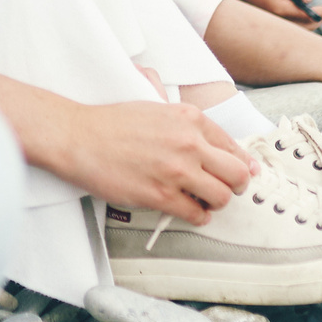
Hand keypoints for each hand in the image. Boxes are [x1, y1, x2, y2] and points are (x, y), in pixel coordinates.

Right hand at [0, 76, 258, 225]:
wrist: (78, 137)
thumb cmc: (110, 122)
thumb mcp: (153, 105)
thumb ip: (183, 119)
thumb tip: (205, 136)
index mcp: (189, 118)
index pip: (234, 146)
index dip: (241, 164)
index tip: (243, 173)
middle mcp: (189, 142)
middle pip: (237, 174)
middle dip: (236, 185)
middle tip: (227, 189)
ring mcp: (176, 170)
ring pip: (221, 197)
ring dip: (216, 202)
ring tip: (205, 201)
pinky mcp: (160, 195)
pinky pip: (196, 214)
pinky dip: (198, 216)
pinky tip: (190, 211)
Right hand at [233, 0, 321, 27]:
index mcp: (280, 11)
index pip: (309, 16)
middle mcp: (276, 20)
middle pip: (304, 27)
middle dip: (318, 19)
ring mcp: (270, 21)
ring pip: (296, 28)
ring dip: (308, 22)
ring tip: (316, 11)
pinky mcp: (266, 18)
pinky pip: (286, 25)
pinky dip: (297, 21)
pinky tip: (299, 11)